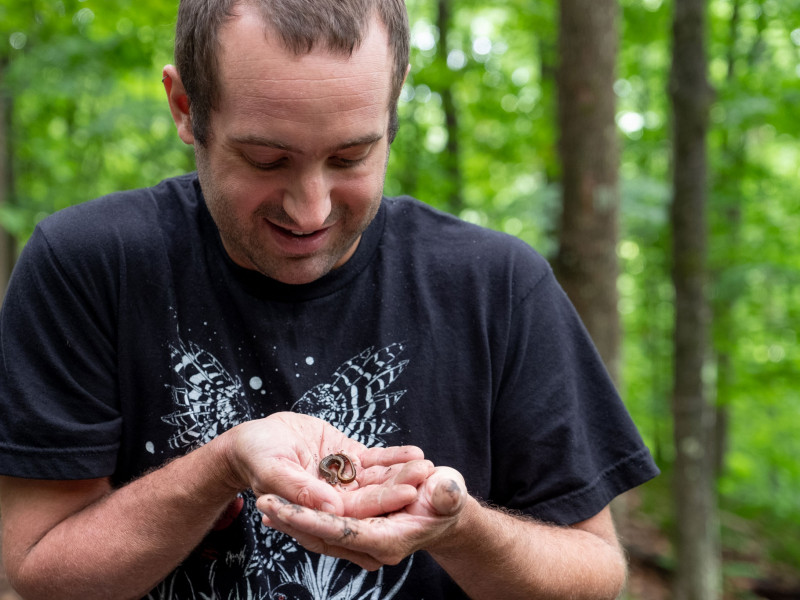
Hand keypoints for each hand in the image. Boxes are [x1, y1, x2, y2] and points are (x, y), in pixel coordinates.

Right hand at [224, 411, 432, 516]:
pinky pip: (373, 461)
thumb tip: (333, 508)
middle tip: (426, 478)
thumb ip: (301, 490)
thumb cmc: (256, 455)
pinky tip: (415, 452)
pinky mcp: (346, 461)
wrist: (254, 437)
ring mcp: (342, 481)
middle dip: (399, 487)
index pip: (354, 513)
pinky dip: (393, 457)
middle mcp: (333, 501)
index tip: (407, 494)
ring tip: (426, 464)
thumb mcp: (273, 470)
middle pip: (372, 498)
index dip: (381, 504)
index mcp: (316, 512)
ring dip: (401, 473)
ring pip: (377, 480)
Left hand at [256, 466, 467, 569]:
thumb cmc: (450, 498)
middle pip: (323, 533)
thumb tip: (441, 490)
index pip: (341, 531)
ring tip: (264, 500)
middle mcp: (369, 541)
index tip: (281, 509)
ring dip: (292, 514)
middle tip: (262, 502)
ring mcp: (360, 532)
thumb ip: (447, 494)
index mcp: (388, 539)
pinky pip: (325, 516)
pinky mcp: (355, 519)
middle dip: (292, 518)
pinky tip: (281, 498)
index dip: (311, 519)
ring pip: (319, 527)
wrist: (445, 507)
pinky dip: (304, 508)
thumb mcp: (451, 493)